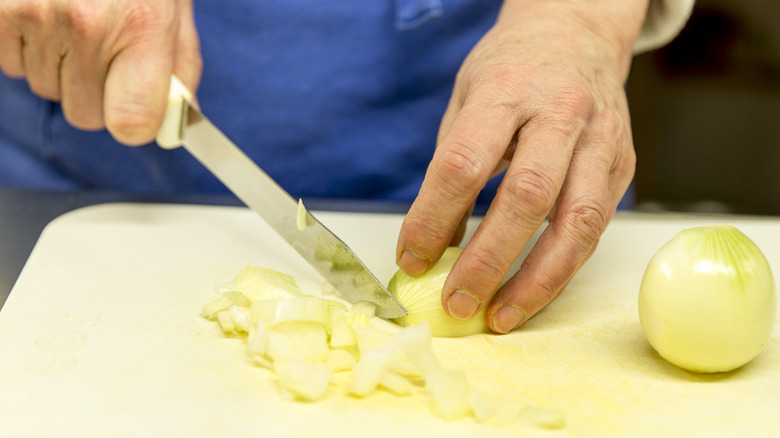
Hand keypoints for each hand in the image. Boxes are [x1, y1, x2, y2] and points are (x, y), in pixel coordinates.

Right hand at [0, 0, 200, 144]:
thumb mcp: (174, 11)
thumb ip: (180, 69)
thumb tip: (179, 120)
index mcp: (143, 27)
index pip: (132, 122)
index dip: (135, 122)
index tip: (136, 111)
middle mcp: (87, 24)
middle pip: (86, 116)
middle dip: (97, 94)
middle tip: (105, 51)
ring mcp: (36, 16)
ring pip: (47, 90)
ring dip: (62, 69)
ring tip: (75, 24)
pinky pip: (12, 66)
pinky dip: (28, 49)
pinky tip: (46, 17)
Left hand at [396, 0, 647, 332]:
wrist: (577, 34)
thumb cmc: (512, 68)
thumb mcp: (465, 102)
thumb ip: (450, 171)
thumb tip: (432, 246)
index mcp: (507, 89)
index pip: (464, 162)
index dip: (433, 217)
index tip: (410, 258)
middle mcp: (561, 113)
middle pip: (527, 197)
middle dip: (489, 260)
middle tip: (458, 303)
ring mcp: (601, 140)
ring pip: (577, 222)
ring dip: (537, 280)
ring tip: (501, 317)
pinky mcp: (623, 165)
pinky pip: (596, 227)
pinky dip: (563, 266)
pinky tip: (534, 291)